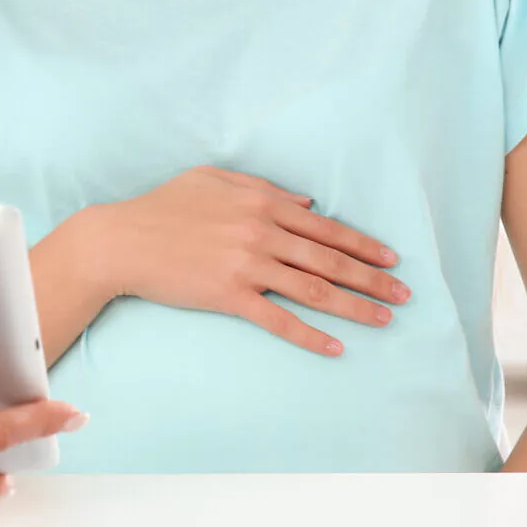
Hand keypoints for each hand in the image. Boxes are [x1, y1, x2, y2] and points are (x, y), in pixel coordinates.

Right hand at [65, 166, 408, 355]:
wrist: (122, 240)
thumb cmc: (162, 207)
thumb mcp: (212, 179)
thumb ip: (262, 186)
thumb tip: (306, 202)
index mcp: (260, 202)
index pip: (324, 226)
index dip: (362, 245)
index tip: (390, 260)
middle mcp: (260, 232)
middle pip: (329, 259)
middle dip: (372, 279)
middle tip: (404, 296)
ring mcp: (246, 266)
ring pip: (313, 289)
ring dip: (354, 307)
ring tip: (383, 321)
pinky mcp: (229, 296)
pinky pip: (278, 320)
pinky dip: (309, 335)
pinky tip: (334, 347)